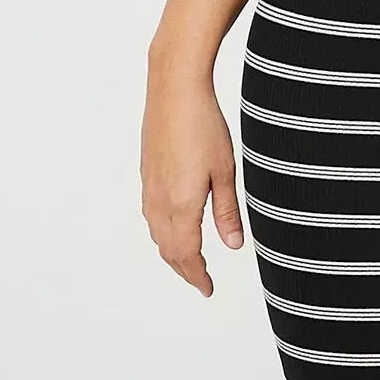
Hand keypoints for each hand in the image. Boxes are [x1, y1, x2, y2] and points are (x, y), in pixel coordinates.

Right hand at [140, 76, 244, 296]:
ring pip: (157, 233)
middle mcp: (159, 201)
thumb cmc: (203, 125)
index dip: (197, 275)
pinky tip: (173, 225)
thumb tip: (234, 245)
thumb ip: (227, 211)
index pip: (186, 255)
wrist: (173, 90)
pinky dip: (163, 231)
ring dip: (172, 252)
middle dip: (185, 268)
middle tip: (201, 280)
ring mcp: (149, 187)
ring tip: (189, 259)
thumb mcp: (225, 171)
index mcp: (180, 205)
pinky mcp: (146, 173)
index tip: (208, 289)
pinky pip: (151, 215)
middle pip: (168, 249)